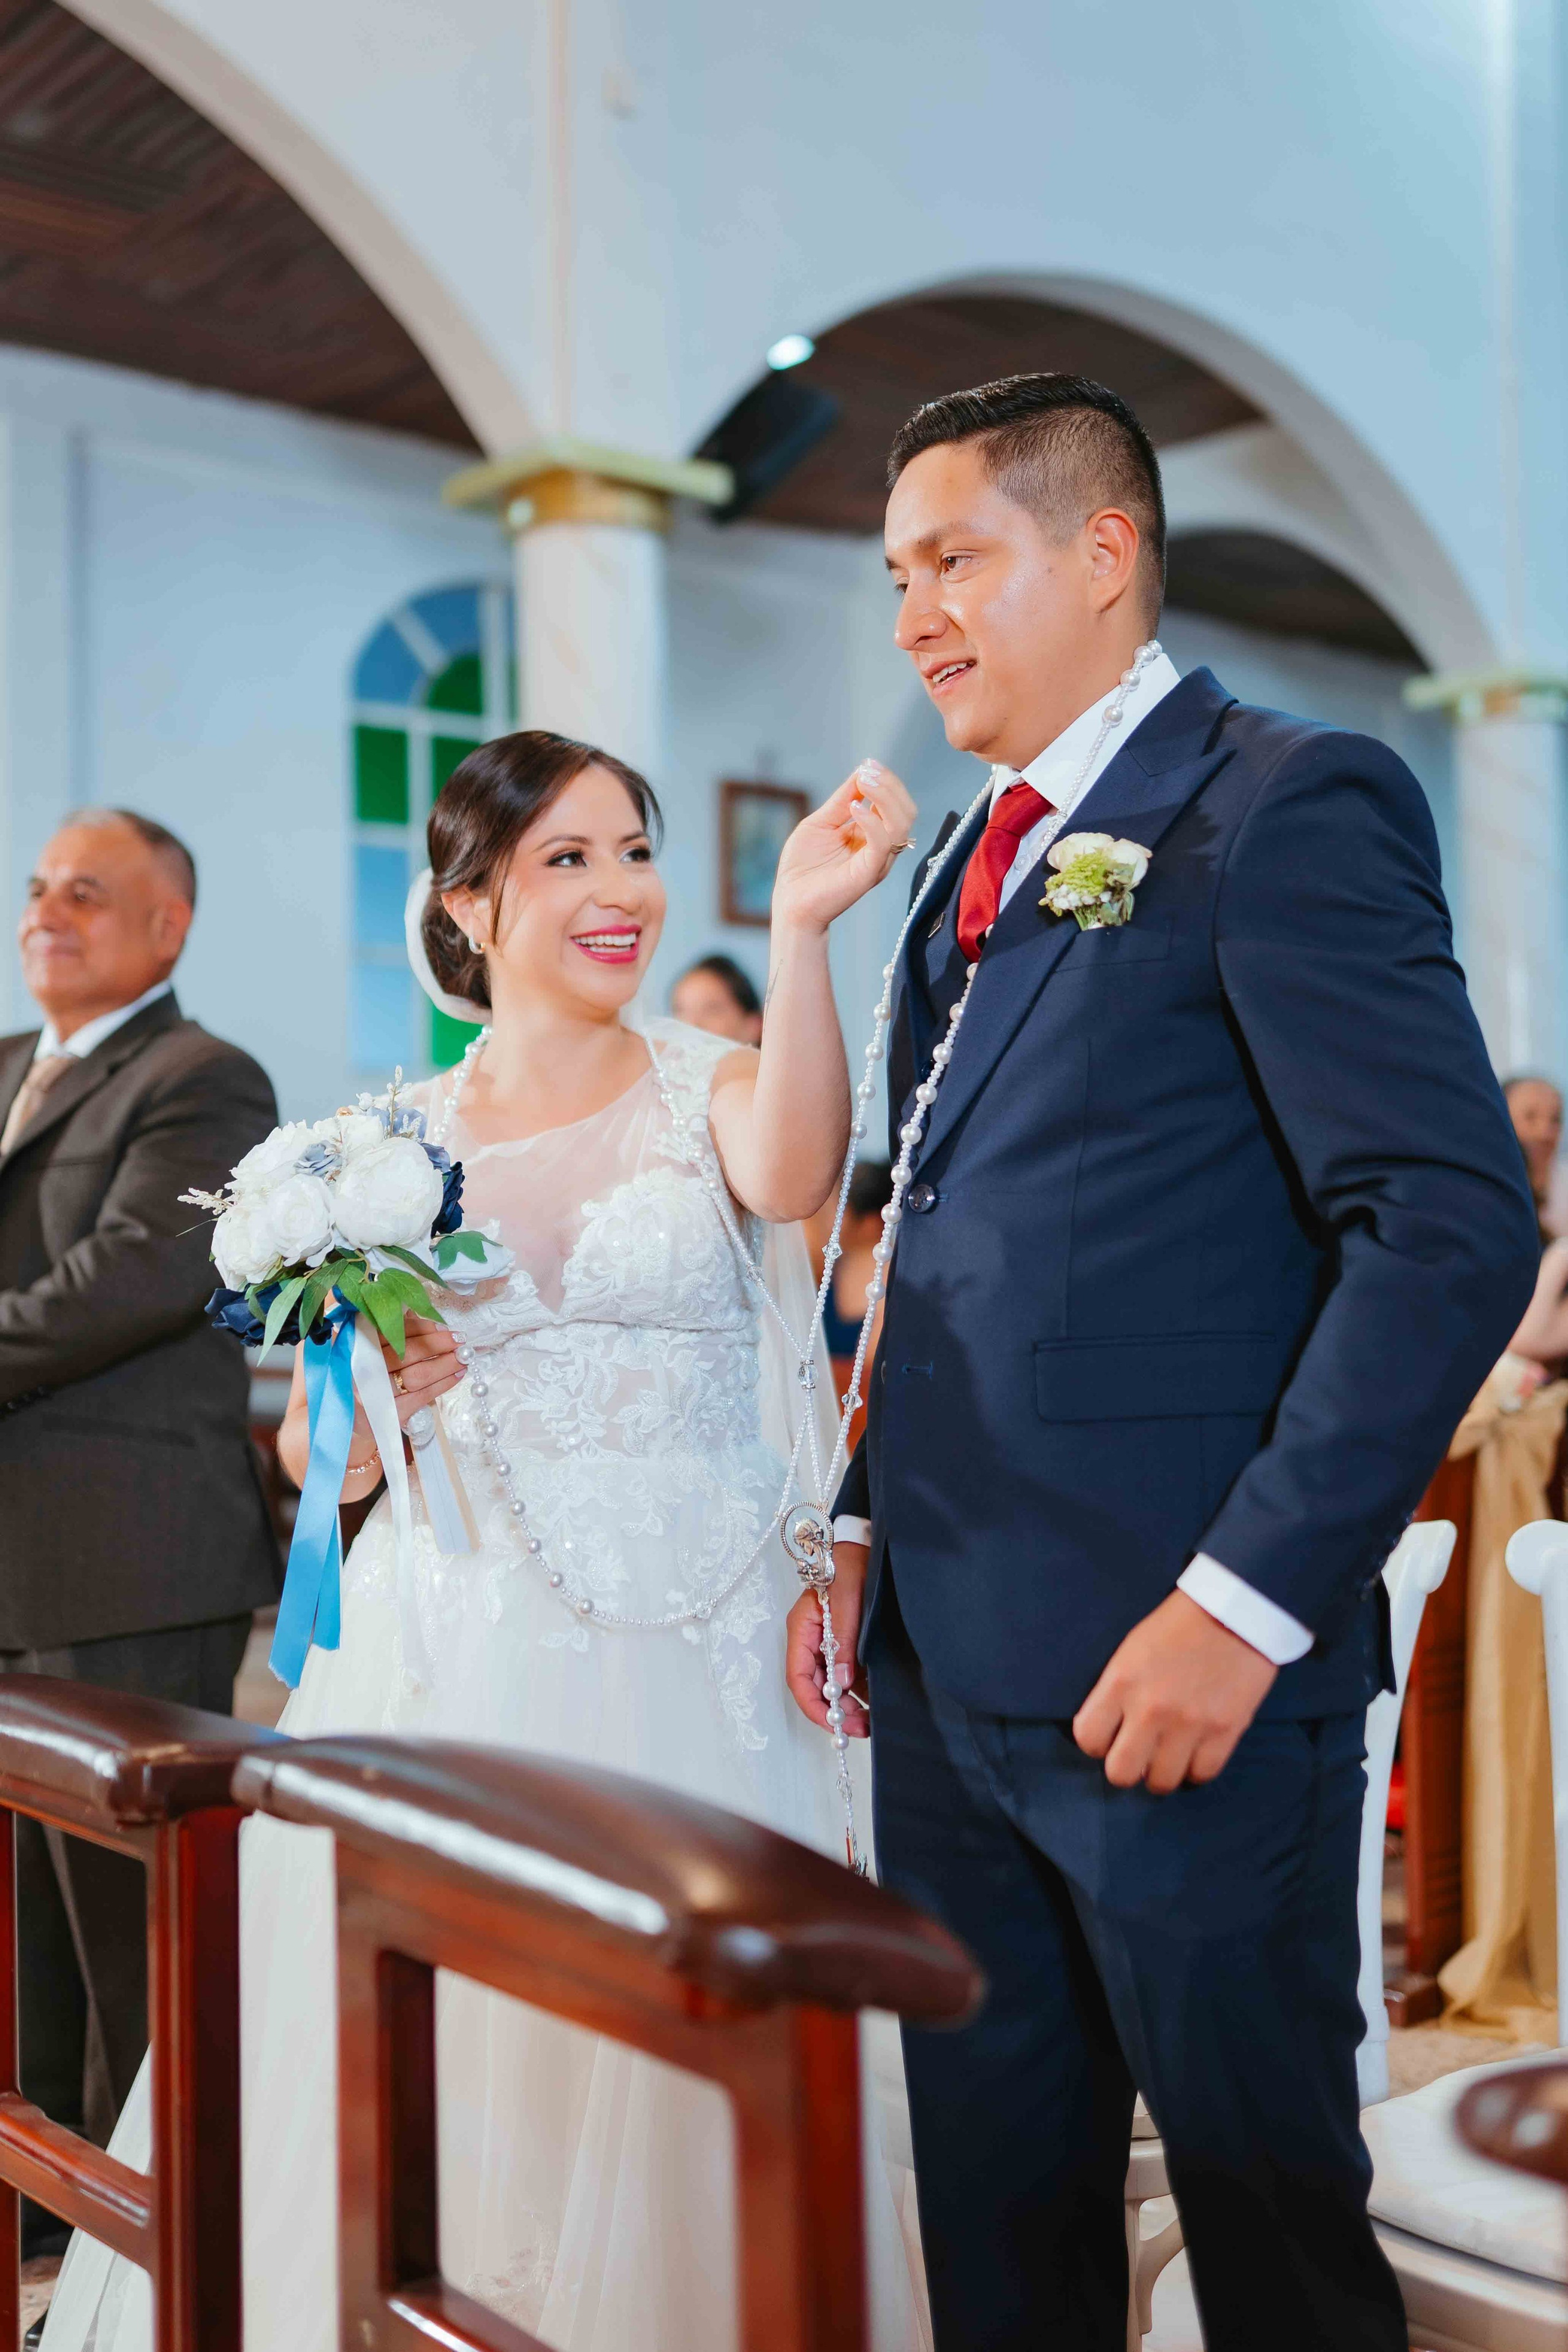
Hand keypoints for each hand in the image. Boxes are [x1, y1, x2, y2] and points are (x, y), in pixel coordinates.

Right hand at [350, 1316, 464, 1454]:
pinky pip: (421, 1396)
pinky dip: (443, 1384)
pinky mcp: (389, 1415)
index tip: (442, 1326)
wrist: (346, 1417)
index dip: (422, 1327)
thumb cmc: (361, 1378)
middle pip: (408, 1352)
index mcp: (357, 1348)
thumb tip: (417, 1315)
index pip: (394, 1332)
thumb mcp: (366, 1351)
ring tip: (463, 1357)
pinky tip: (457, 1375)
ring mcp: (376, 1394)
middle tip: (460, 1340)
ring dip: (445, 1363)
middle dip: (439, 1344)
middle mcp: (364, 1370)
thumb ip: (388, 1332)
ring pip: (418, 1374)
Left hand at [771, 764, 916, 935]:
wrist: (791, 903)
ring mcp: (877, 860)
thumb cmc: (802, 867)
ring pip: (901, 823)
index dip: (885, 781)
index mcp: (871, 835)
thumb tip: (862, 772)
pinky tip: (854, 807)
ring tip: (864, 782)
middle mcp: (879, 847)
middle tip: (867, 771)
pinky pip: (883, 842)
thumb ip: (842, 800)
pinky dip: (872, 820)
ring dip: (885, 796)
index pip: (893, 803)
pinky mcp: (868, 872)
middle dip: (890, 785)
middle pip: (905, 810)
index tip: (867, 765)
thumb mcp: (821, 822)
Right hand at [785, 1542, 870, 1735]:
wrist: (867, 1546)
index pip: (798, 1677)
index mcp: (802, 1630)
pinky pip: (851, 1676)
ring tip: (871, 1722)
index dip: (813, 1705)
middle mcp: (813, 1641)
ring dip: (850, 1706)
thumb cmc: (850, 1565)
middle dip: (835, 1711)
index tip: (834, 1724)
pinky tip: (877, 1703)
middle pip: (816, 1687)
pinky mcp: (849, 1644)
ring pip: (834, 1686)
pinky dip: (862, 1692)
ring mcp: (831, 1644)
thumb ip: (843, 1640)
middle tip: (859, 1729)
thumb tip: (841, 1683)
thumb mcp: (847, 1600)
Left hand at [1072, 1589, 1276, 1792]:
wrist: (1235, 1611)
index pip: (1088, 1738)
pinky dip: (1196, 1769)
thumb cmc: (1178, 1626)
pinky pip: (1202, 1775)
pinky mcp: (1225, 1732)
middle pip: (1121, 1773)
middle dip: (1126, 1768)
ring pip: (1161, 1782)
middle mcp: (1150, 1709)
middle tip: (1139, 1755)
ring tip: (1168, 1755)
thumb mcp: (1131, 1650)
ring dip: (1162, 1772)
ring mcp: (1189, 1724)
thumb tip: (1112, 1731)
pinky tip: (1195, 1753)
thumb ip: (1117, 1691)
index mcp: (1121, 1682)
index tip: (1110, 1738)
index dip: (1097, 1743)